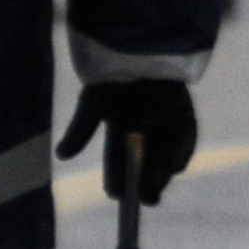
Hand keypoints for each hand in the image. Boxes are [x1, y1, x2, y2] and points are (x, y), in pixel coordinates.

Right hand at [55, 78, 195, 203]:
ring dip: (161, 173)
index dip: (119, 180)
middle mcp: (145, 127)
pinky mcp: (184, 112)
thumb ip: (80, 130)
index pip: (119, 160)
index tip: (117, 196)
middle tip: (145, 200)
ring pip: (165, 155)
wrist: (141, 48)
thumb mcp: (92, 103)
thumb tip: (62, 155)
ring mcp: (166, 121)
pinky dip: (181, 152)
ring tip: (155, 188)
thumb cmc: (114, 76)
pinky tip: (174, 166)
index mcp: (121, 126)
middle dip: (144, 183)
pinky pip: (186, 137)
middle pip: (144, 163)